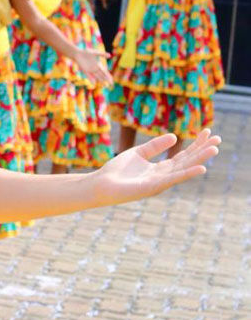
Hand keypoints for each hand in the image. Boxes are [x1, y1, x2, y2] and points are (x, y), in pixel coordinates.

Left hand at [71, 47, 111, 84]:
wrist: (78, 53)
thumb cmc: (86, 52)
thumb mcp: (95, 53)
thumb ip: (102, 54)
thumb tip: (110, 55)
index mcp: (98, 65)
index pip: (104, 72)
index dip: (108, 76)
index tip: (112, 80)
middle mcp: (94, 68)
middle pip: (101, 75)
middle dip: (106, 79)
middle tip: (110, 84)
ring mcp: (89, 70)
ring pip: (96, 76)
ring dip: (100, 80)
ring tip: (104, 84)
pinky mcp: (84, 70)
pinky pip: (88, 75)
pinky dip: (91, 79)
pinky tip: (94, 83)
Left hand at [90, 130, 220, 206]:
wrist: (101, 184)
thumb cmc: (117, 171)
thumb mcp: (138, 153)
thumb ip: (155, 146)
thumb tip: (175, 136)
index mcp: (160, 169)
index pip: (182, 156)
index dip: (195, 145)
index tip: (208, 132)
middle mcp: (164, 176)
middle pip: (187, 161)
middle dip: (202, 151)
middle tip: (218, 139)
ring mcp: (160, 183)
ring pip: (184, 169)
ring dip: (200, 160)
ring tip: (214, 150)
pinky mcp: (154, 187)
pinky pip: (173, 179)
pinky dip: (187, 173)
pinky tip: (201, 168)